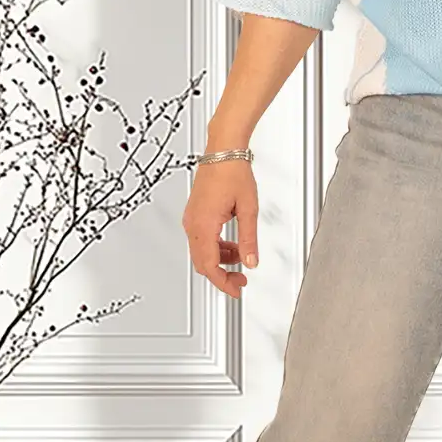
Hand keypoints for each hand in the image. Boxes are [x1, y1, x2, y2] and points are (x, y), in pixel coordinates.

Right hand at [182, 157, 258, 297]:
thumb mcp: (248, 209)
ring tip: (241, 258)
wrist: (223, 151)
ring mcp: (191, 219)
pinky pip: (202, 239)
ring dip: (221, 260)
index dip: (223, 283)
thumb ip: (249, 239)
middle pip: (202, 263)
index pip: (210, 265)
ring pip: (202, 252)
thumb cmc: (233, 172)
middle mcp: (193, 224)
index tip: (235, 290)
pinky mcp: (194, 214)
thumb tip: (251, 261)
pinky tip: (232, 244)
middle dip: (222, 275)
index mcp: (203, 225)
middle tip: (240, 280)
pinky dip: (217, 247)